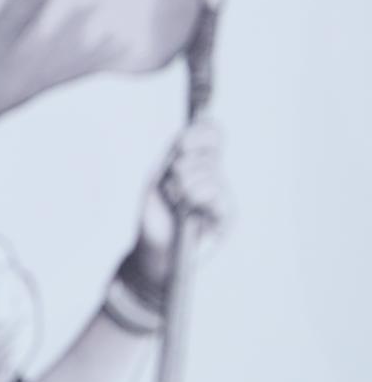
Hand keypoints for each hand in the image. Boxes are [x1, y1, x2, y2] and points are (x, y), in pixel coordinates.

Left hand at [128, 118, 227, 288]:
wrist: (154, 249)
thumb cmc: (155, 214)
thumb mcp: (158, 178)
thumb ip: (173, 155)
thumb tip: (185, 135)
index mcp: (200, 163)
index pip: (213, 133)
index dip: (201, 131)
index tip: (181, 143)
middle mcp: (215, 176)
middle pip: (211, 148)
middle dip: (184, 163)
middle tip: (172, 182)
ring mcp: (224, 195)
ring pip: (210, 171)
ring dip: (185, 184)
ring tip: (177, 201)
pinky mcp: (228, 215)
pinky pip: (217, 194)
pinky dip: (197, 197)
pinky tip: (188, 208)